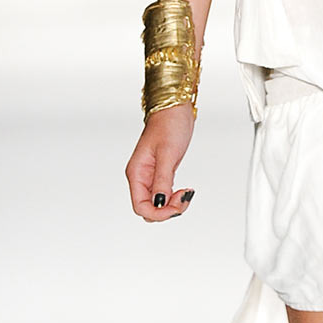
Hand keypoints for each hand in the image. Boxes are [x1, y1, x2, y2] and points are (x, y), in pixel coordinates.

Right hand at [126, 105, 196, 220]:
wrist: (174, 109)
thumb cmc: (169, 125)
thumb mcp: (167, 153)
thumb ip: (162, 180)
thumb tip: (159, 203)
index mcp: (136, 173)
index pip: (140, 207)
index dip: (158, 213)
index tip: (176, 206)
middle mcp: (140, 177)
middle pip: (148, 209)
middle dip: (167, 210)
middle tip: (184, 196)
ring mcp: (149, 176)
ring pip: (157, 204)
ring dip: (172, 205)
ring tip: (187, 193)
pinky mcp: (160, 174)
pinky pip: (164, 195)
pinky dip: (175, 198)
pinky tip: (185, 191)